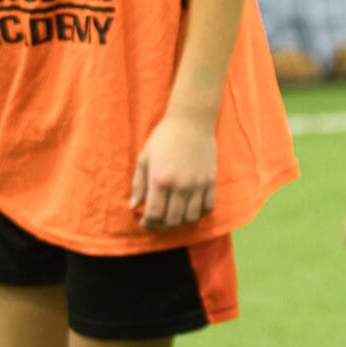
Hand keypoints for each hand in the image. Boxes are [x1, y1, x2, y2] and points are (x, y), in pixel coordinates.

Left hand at [131, 111, 216, 231]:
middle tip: (157, 221)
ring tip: (173, 216)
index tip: (144, 222)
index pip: (154, 214)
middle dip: (162, 225)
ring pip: (190, 217)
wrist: (191, 121)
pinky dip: (199, 213)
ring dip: (180, 221)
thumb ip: (138, 184)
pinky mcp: (210, 181)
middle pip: (172, 220)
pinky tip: (191, 208)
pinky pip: (208, 207)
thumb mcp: (144, 157)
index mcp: (160, 179)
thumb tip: (134, 206)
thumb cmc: (164, 137)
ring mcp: (197, 185)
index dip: (148, 223)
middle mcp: (180, 186)